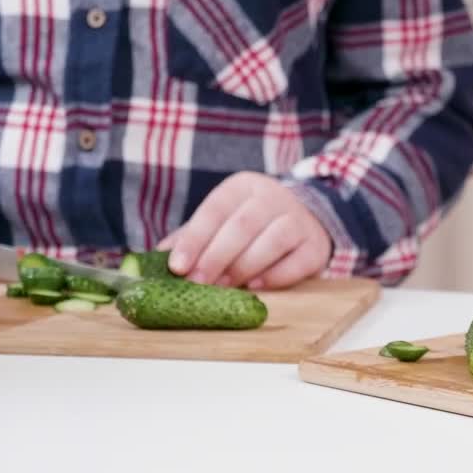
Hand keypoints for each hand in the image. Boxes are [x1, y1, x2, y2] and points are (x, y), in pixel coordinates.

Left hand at [158, 172, 330, 289]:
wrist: (304, 219)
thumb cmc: (251, 224)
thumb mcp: (222, 219)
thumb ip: (192, 236)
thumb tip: (156, 258)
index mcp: (242, 186)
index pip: (215, 209)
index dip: (194, 239)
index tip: (177, 267)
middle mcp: (273, 197)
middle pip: (243, 225)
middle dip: (216, 256)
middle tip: (197, 283)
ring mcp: (298, 220)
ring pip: (273, 240)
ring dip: (244, 266)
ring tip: (224, 286)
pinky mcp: (315, 246)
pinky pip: (296, 262)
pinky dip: (275, 276)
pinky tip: (255, 286)